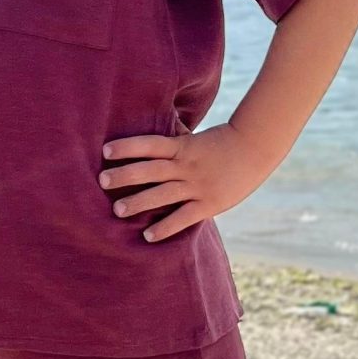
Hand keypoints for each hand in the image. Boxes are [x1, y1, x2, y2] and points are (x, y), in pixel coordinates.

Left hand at [97, 121, 277, 242]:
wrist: (256, 149)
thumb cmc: (223, 141)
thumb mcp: (196, 136)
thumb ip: (175, 137)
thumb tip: (156, 122)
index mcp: (183, 147)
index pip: (150, 144)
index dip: (128, 147)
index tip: (105, 151)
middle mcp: (187, 166)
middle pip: (151, 170)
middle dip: (125, 175)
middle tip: (102, 181)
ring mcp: (197, 186)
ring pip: (163, 195)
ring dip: (139, 202)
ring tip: (117, 210)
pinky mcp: (209, 204)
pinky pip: (183, 218)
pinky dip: (165, 227)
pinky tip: (148, 236)